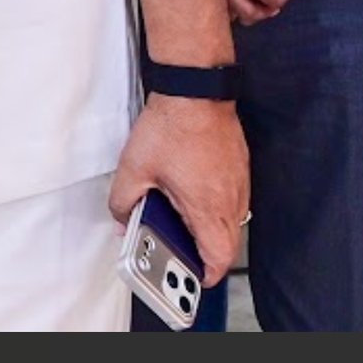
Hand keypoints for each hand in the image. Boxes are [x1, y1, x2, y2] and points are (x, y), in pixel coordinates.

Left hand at [110, 94, 249, 286]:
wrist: (196, 87)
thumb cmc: (172, 124)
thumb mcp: (133, 168)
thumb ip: (122, 202)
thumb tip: (122, 219)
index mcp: (206, 206)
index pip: (218, 258)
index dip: (204, 273)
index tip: (189, 275)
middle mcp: (230, 198)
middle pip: (226, 243)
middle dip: (202, 250)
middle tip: (178, 244)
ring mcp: (239, 181)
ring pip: (231, 220)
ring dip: (209, 225)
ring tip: (181, 216)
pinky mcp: (239, 165)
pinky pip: (233, 197)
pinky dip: (215, 203)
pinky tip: (191, 190)